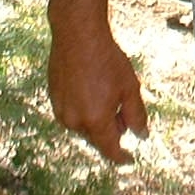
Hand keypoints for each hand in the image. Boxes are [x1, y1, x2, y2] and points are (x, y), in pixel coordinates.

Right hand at [48, 30, 148, 163]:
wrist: (78, 35)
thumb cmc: (107, 60)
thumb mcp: (130, 88)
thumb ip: (136, 116)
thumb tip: (141, 136)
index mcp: (95, 121)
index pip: (110, 150)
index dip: (122, 157)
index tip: (130, 159)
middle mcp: (74, 121)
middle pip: (96, 137)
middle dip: (110, 131)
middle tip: (122, 111)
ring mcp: (60, 110)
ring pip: (83, 125)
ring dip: (95, 119)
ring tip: (106, 93)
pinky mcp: (53, 98)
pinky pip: (71, 113)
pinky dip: (83, 108)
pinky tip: (91, 88)